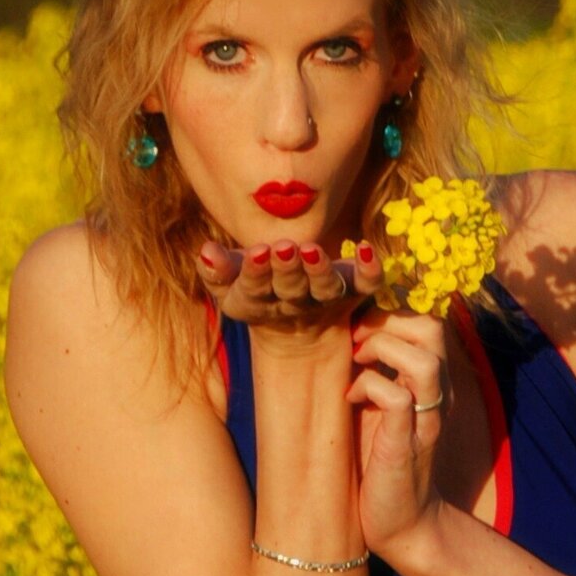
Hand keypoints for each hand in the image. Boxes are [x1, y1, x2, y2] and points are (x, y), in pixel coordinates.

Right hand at [196, 239, 381, 338]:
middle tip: (284, 248)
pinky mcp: (355, 291)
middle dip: (288, 269)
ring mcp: (327, 299)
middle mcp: (294, 305)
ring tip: (313, 250)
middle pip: (292, 290)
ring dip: (320, 271)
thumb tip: (205, 250)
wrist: (295, 327)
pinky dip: (369, 270)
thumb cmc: (255, 289)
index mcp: (258, 304)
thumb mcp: (229, 282)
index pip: (254, 290)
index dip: (256, 273)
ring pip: (326, 289)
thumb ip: (217, 269)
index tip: (258, 252)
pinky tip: (367, 248)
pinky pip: (366, 285)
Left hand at [346, 307, 449, 555]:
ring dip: (380, 349)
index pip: (427, 319)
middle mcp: (437, 393)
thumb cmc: (379, 458)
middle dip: (386, 320)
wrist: (400, 523)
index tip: (357, 323)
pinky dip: (368, 386)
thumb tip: (345, 325)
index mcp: (431, 379)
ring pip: (424, 359)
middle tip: (354, 338)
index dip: (391, 309)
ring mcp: (425, 418)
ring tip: (354, 363)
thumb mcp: (377, 402)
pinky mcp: (405, 443)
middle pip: (432, 327)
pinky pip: (397, 397)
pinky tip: (350, 399)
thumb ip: (375, 365)